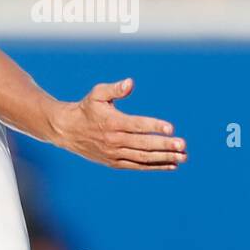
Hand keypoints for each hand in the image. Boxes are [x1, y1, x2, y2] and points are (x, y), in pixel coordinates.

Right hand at [49, 78, 186, 170]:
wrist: (67, 130)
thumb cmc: (86, 108)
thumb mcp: (97, 94)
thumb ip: (115, 89)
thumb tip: (130, 83)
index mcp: (112, 122)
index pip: (137, 125)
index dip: (154, 126)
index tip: (171, 128)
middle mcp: (114, 140)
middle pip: (143, 144)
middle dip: (164, 146)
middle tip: (182, 145)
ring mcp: (114, 153)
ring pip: (143, 158)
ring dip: (164, 158)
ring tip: (183, 157)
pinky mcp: (114, 162)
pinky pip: (138, 166)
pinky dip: (154, 166)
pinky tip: (171, 164)